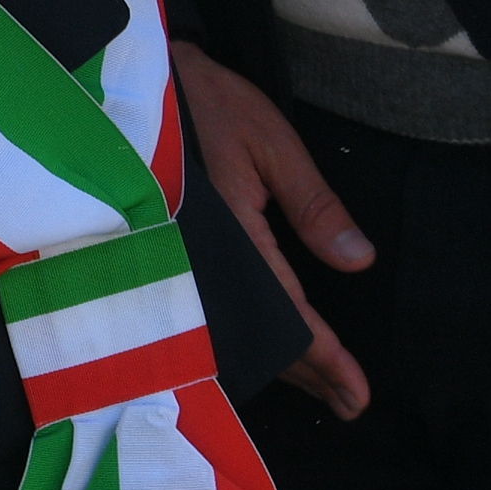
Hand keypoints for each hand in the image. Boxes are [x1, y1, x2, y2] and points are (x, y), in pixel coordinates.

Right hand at [176, 48, 370, 417]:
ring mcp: (180, 265)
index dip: (326, 359)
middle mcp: (204, 264)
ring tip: (322, 387)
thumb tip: (359, 262)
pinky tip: (267, 349)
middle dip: (310, 376)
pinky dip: (247, 340)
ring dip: (281, 366)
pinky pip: (210, 316)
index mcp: (235, 235)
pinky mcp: (169, 257)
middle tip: (351, 405)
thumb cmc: (206, 104)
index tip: (359, 395)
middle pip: (262, 339)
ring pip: (233, 335)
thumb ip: (313, 205)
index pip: (290, 314)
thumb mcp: (271, 142)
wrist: (131, 84)